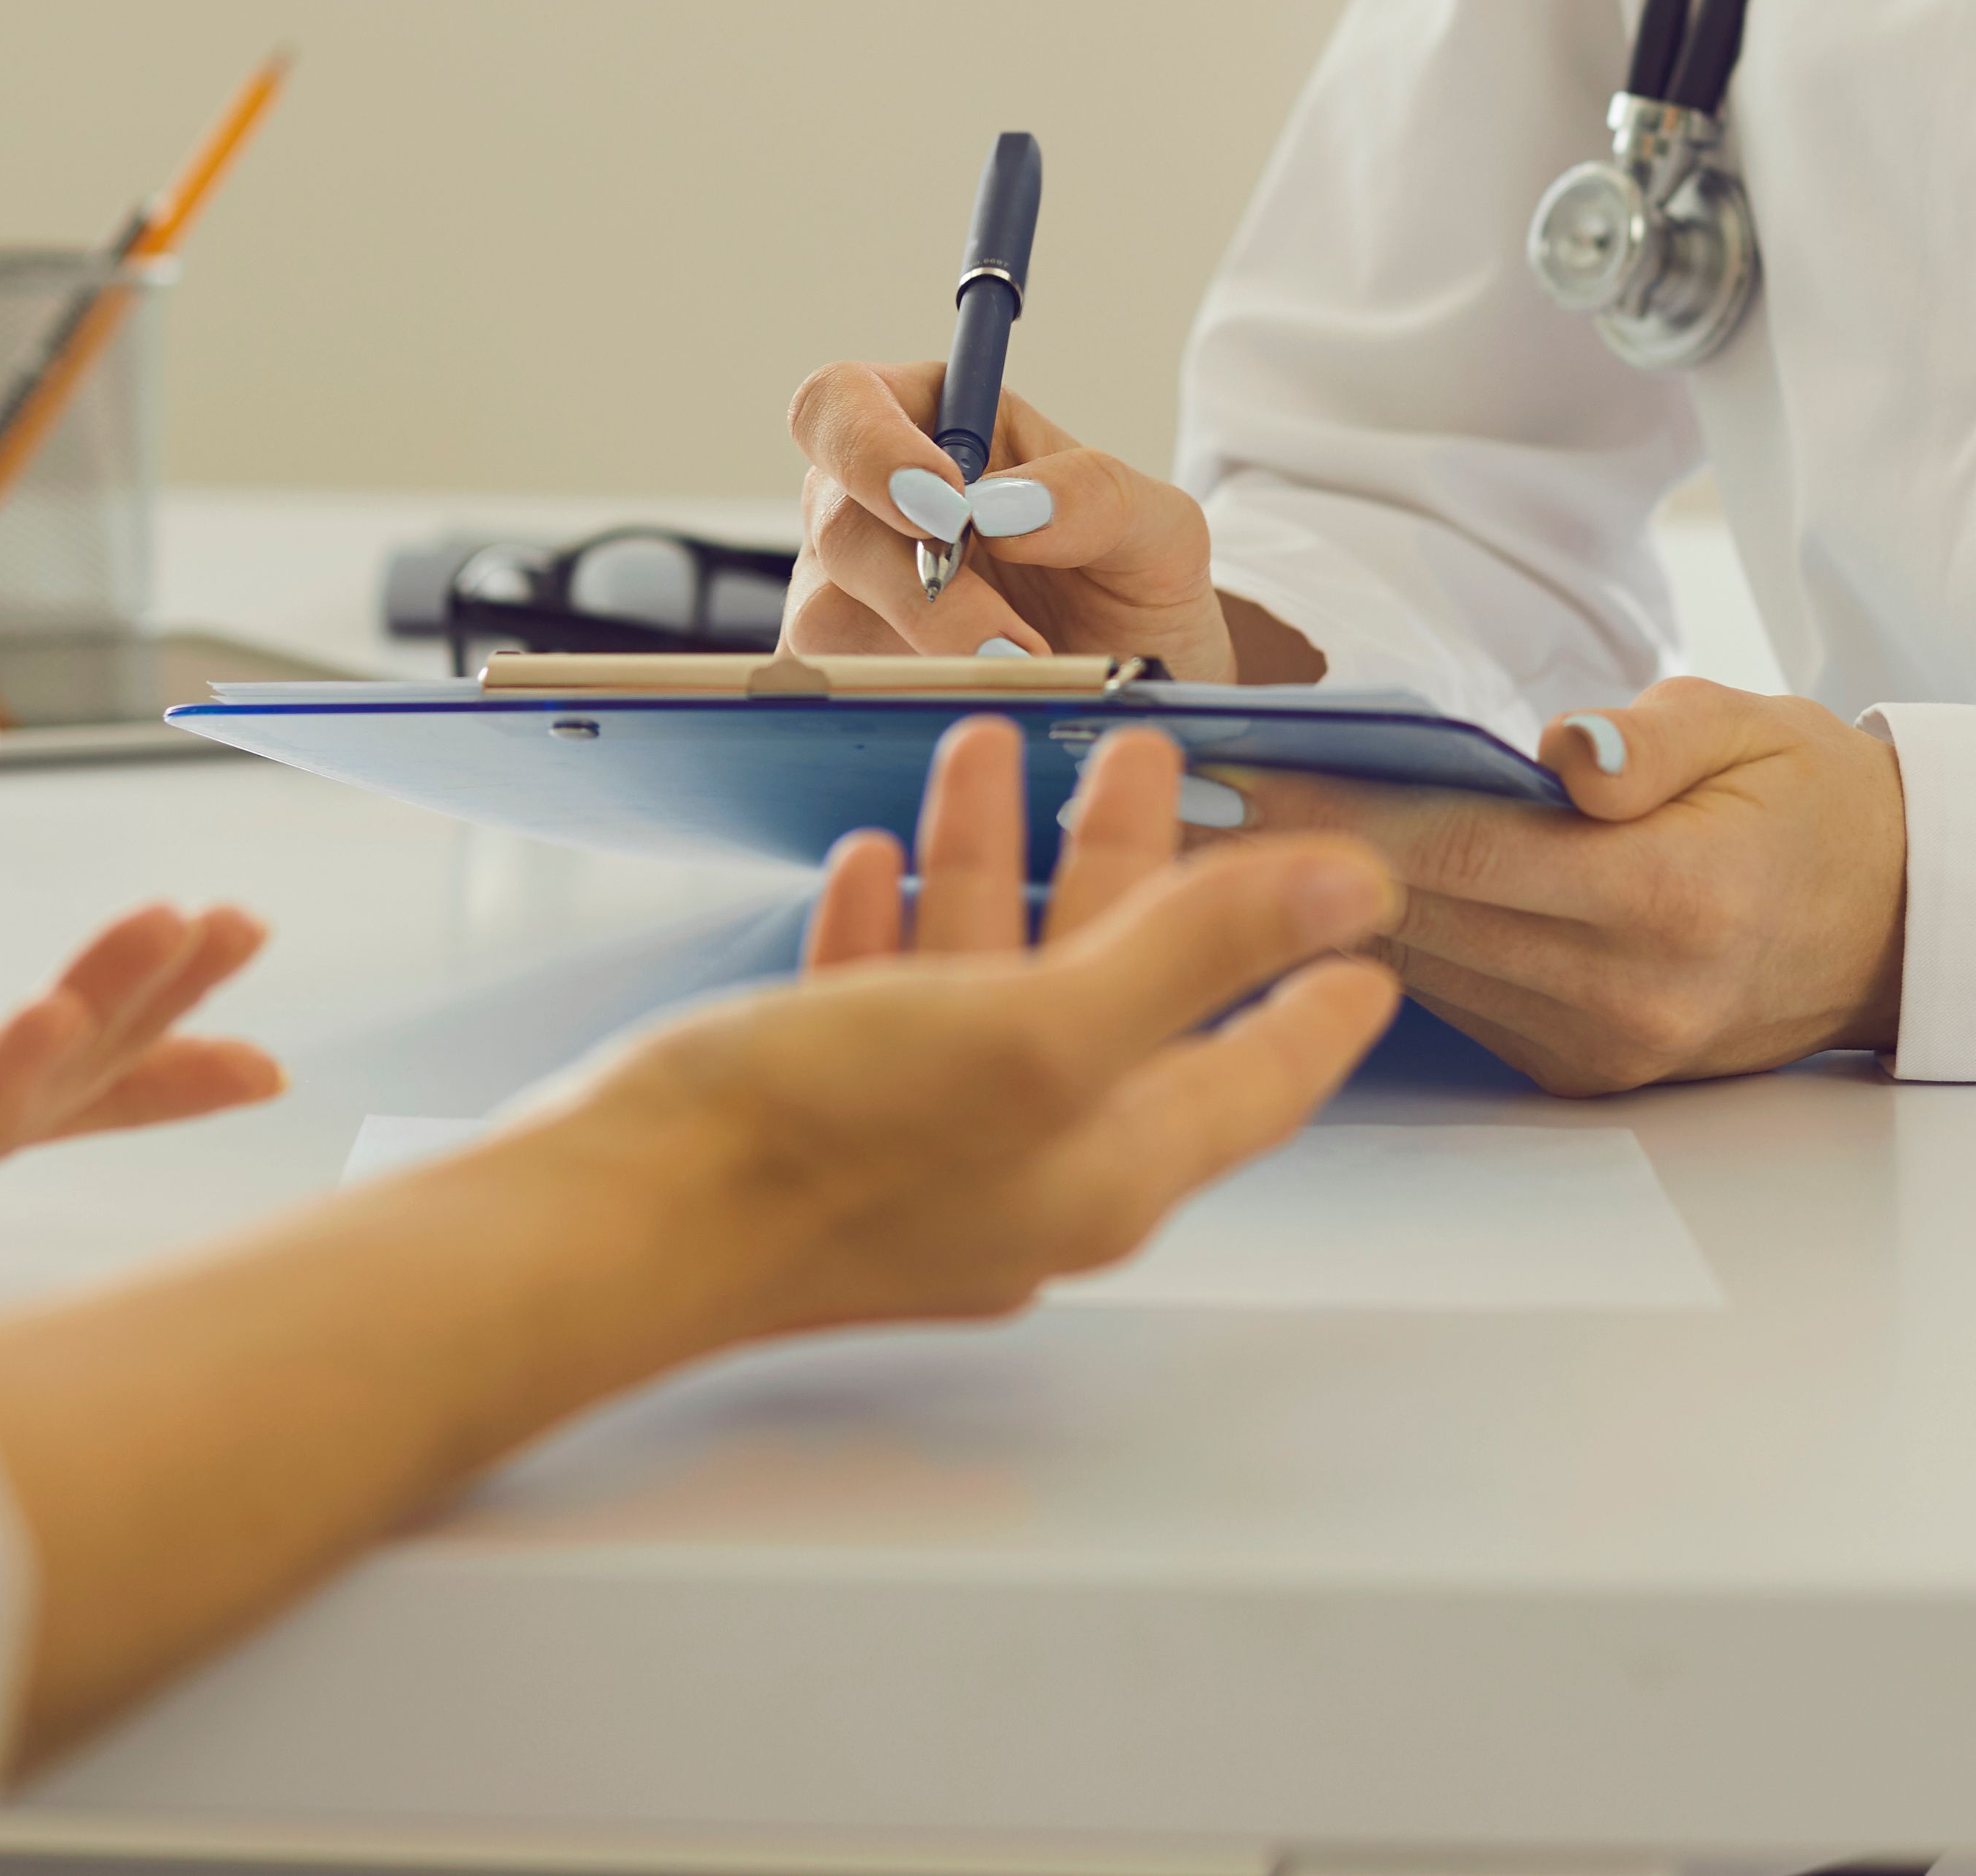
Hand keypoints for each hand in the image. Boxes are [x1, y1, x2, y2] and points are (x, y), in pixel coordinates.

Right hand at [549, 715, 1400, 1332]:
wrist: (609, 1225)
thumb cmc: (813, 1146)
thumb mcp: (1039, 1025)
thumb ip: (1198, 952)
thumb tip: (1352, 898)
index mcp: (1104, 1165)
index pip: (1253, 1074)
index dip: (1312, 994)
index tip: (1366, 941)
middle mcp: (1025, 1174)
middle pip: (1115, 998)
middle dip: (1131, 866)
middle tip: (1139, 753)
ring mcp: (917, 1161)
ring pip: (990, 982)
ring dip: (992, 862)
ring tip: (989, 750)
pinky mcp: (820, 1134)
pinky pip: (884, 1012)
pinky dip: (892, 927)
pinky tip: (875, 861)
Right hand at [782, 360, 1259, 680]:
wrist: (1140, 695)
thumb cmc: (1137, 587)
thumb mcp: (1159, 528)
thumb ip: (1095, 494)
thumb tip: (999, 507)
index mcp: (937, 423)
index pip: (844, 399)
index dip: (872, 447)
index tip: (948, 507)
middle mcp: (874, 502)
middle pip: (837, 524)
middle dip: (923, 590)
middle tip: (1011, 641)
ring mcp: (851, 592)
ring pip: (827, 616)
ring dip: (929, 658)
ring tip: (1023, 679)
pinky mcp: (850, 671)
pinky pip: (838, 690)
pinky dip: (908, 706)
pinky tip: (978, 708)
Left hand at [1241, 676, 1905, 1095]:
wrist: (1895, 920)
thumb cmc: (1813, 801)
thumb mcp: (1753, 726)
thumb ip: (1651, 739)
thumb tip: (1562, 757)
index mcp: (1676, 898)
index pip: (1467, 852)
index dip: (1338, 809)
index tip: (1236, 767)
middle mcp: (1630, 992)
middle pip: (1420, 919)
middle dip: (1286, 856)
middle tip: (1170, 796)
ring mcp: (1601, 1047)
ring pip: (1419, 965)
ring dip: (1307, 906)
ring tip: (1200, 834)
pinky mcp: (1581, 1071)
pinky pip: (1455, 994)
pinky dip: (1379, 939)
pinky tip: (1299, 888)